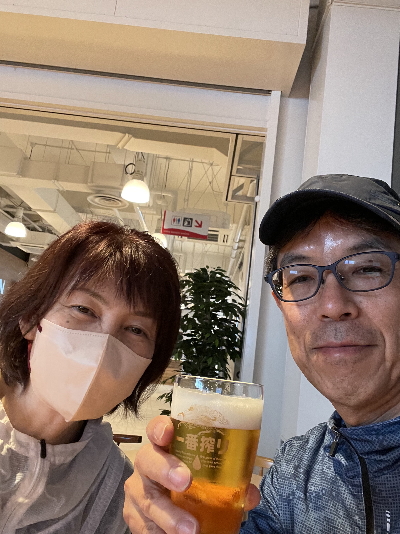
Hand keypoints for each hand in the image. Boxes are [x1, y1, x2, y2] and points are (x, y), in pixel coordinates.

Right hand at [123, 415, 260, 533]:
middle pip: (147, 460)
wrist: (166, 504)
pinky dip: (161, 533)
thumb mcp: (208, 477)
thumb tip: (250, 495)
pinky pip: (144, 527)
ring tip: (191, 528)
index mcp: (165, 447)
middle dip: (165, 470)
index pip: (157, 429)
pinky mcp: (134, 516)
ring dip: (169, 515)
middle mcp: (147, 465)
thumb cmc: (190, 482)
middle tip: (185, 481)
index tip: (169, 432)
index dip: (160, 428)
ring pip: (147, 500)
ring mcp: (138, 491)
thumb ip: (228, 481)